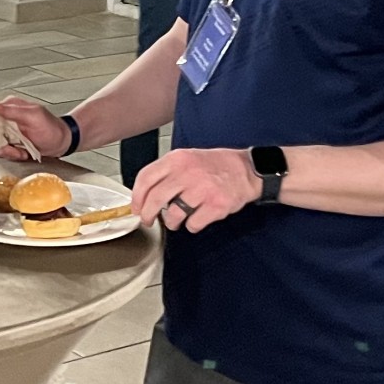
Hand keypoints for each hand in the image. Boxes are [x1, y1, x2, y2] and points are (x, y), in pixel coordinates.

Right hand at [0, 96, 67, 161]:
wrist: (61, 142)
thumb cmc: (51, 127)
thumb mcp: (34, 116)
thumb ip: (14, 111)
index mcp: (10, 106)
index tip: (2, 139)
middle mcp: (6, 118)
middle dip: (1, 145)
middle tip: (14, 149)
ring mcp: (8, 131)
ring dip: (8, 152)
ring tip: (22, 151)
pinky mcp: (11, 142)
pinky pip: (3, 151)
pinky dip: (13, 155)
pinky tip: (23, 153)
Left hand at [132, 148, 258, 232]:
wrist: (247, 169)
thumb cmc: (214, 165)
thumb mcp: (187, 158)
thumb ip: (166, 172)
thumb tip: (144, 194)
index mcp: (177, 159)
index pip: (145, 178)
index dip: (137, 197)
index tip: (136, 207)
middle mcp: (187, 172)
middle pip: (155, 199)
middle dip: (148, 215)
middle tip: (148, 220)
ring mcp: (202, 190)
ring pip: (173, 215)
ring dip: (171, 222)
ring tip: (175, 221)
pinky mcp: (215, 206)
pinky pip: (193, 224)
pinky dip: (192, 226)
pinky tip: (196, 219)